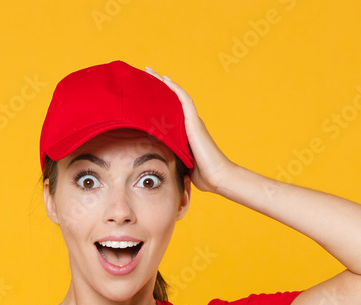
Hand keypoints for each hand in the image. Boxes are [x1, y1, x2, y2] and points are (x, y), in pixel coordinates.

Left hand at [144, 66, 235, 192]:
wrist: (217, 177)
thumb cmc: (200, 174)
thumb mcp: (179, 162)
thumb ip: (170, 157)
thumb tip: (156, 163)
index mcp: (184, 131)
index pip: (169, 110)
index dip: (158, 99)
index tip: (144, 89)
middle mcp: (188, 122)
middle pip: (171, 99)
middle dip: (156, 86)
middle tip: (143, 74)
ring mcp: (192, 121)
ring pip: (176, 95)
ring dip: (162, 82)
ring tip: (149, 71)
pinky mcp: (194, 122)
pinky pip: (184, 100)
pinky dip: (174, 89)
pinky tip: (165, 79)